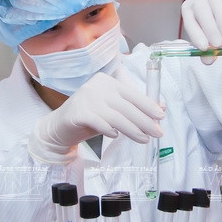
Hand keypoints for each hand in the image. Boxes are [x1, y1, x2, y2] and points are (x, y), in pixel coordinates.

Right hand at [29, 72, 164, 163]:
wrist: (60, 127)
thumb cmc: (90, 118)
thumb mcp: (113, 111)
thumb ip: (133, 108)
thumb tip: (161, 107)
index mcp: (107, 81)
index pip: (132, 93)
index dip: (148, 105)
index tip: (161, 116)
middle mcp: (97, 86)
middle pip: (126, 106)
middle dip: (144, 121)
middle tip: (157, 133)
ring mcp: (86, 97)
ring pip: (115, 116)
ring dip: (132, 129)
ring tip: (144, 139)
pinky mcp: (77, 111)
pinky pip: (99, 122)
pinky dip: (109, 129)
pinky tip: (116, 136)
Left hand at [180, 0, 221, 62]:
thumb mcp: (217, 44)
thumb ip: (210, 52)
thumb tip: (207, 61)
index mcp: (190, 10)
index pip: (189, 21)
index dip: (196, 34)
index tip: (204, 47)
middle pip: (200, 10)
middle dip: (209, 29)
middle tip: (219, 43)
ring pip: (214, 1)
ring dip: (221, 19)